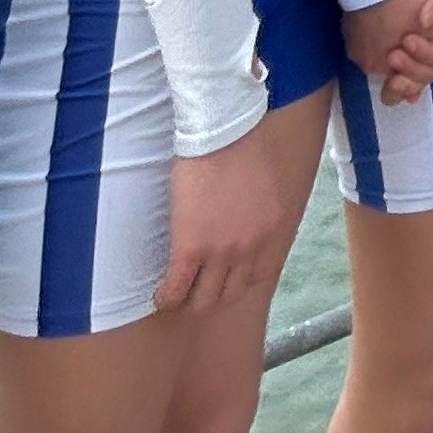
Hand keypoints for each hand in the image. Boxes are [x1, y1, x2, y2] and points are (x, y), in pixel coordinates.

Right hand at [148, 126, 293, 317]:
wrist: (221, 132)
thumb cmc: (240, 146)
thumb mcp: (264, 188)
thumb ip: (259, 214)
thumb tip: (244, 224)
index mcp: (273, 232)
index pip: (261, 276)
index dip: (240, 281)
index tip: (226, 279)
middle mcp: (251, 248)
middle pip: (233, 292)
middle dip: (215, 293)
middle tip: (197, 287)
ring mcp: (222, 253)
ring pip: (205, 298)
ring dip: (190, 299)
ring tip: (177, 293)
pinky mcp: (191, 249)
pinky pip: (176, 288)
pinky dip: (167, 297)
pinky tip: (159, 296)